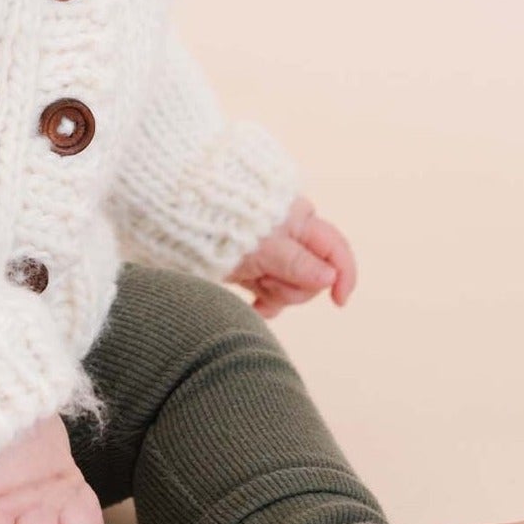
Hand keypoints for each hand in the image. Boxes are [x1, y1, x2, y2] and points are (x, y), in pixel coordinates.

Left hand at [224, 194, 357, 318]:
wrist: (178, 214)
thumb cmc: (223, 222)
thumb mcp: (264, 244)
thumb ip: (299, 262)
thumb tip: (330, 277)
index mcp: (299, 219)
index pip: (335, 249)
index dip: (344, 275)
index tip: (338, 302)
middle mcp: (288, 234)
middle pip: (314, 274)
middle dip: (294, 285)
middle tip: (265, 279)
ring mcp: (269, 252)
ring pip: (291, 287)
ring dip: (275, 293)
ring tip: (251, 285)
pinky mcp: (251, 267)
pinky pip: (270, 293)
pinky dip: (264, 303)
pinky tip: (252, 308)